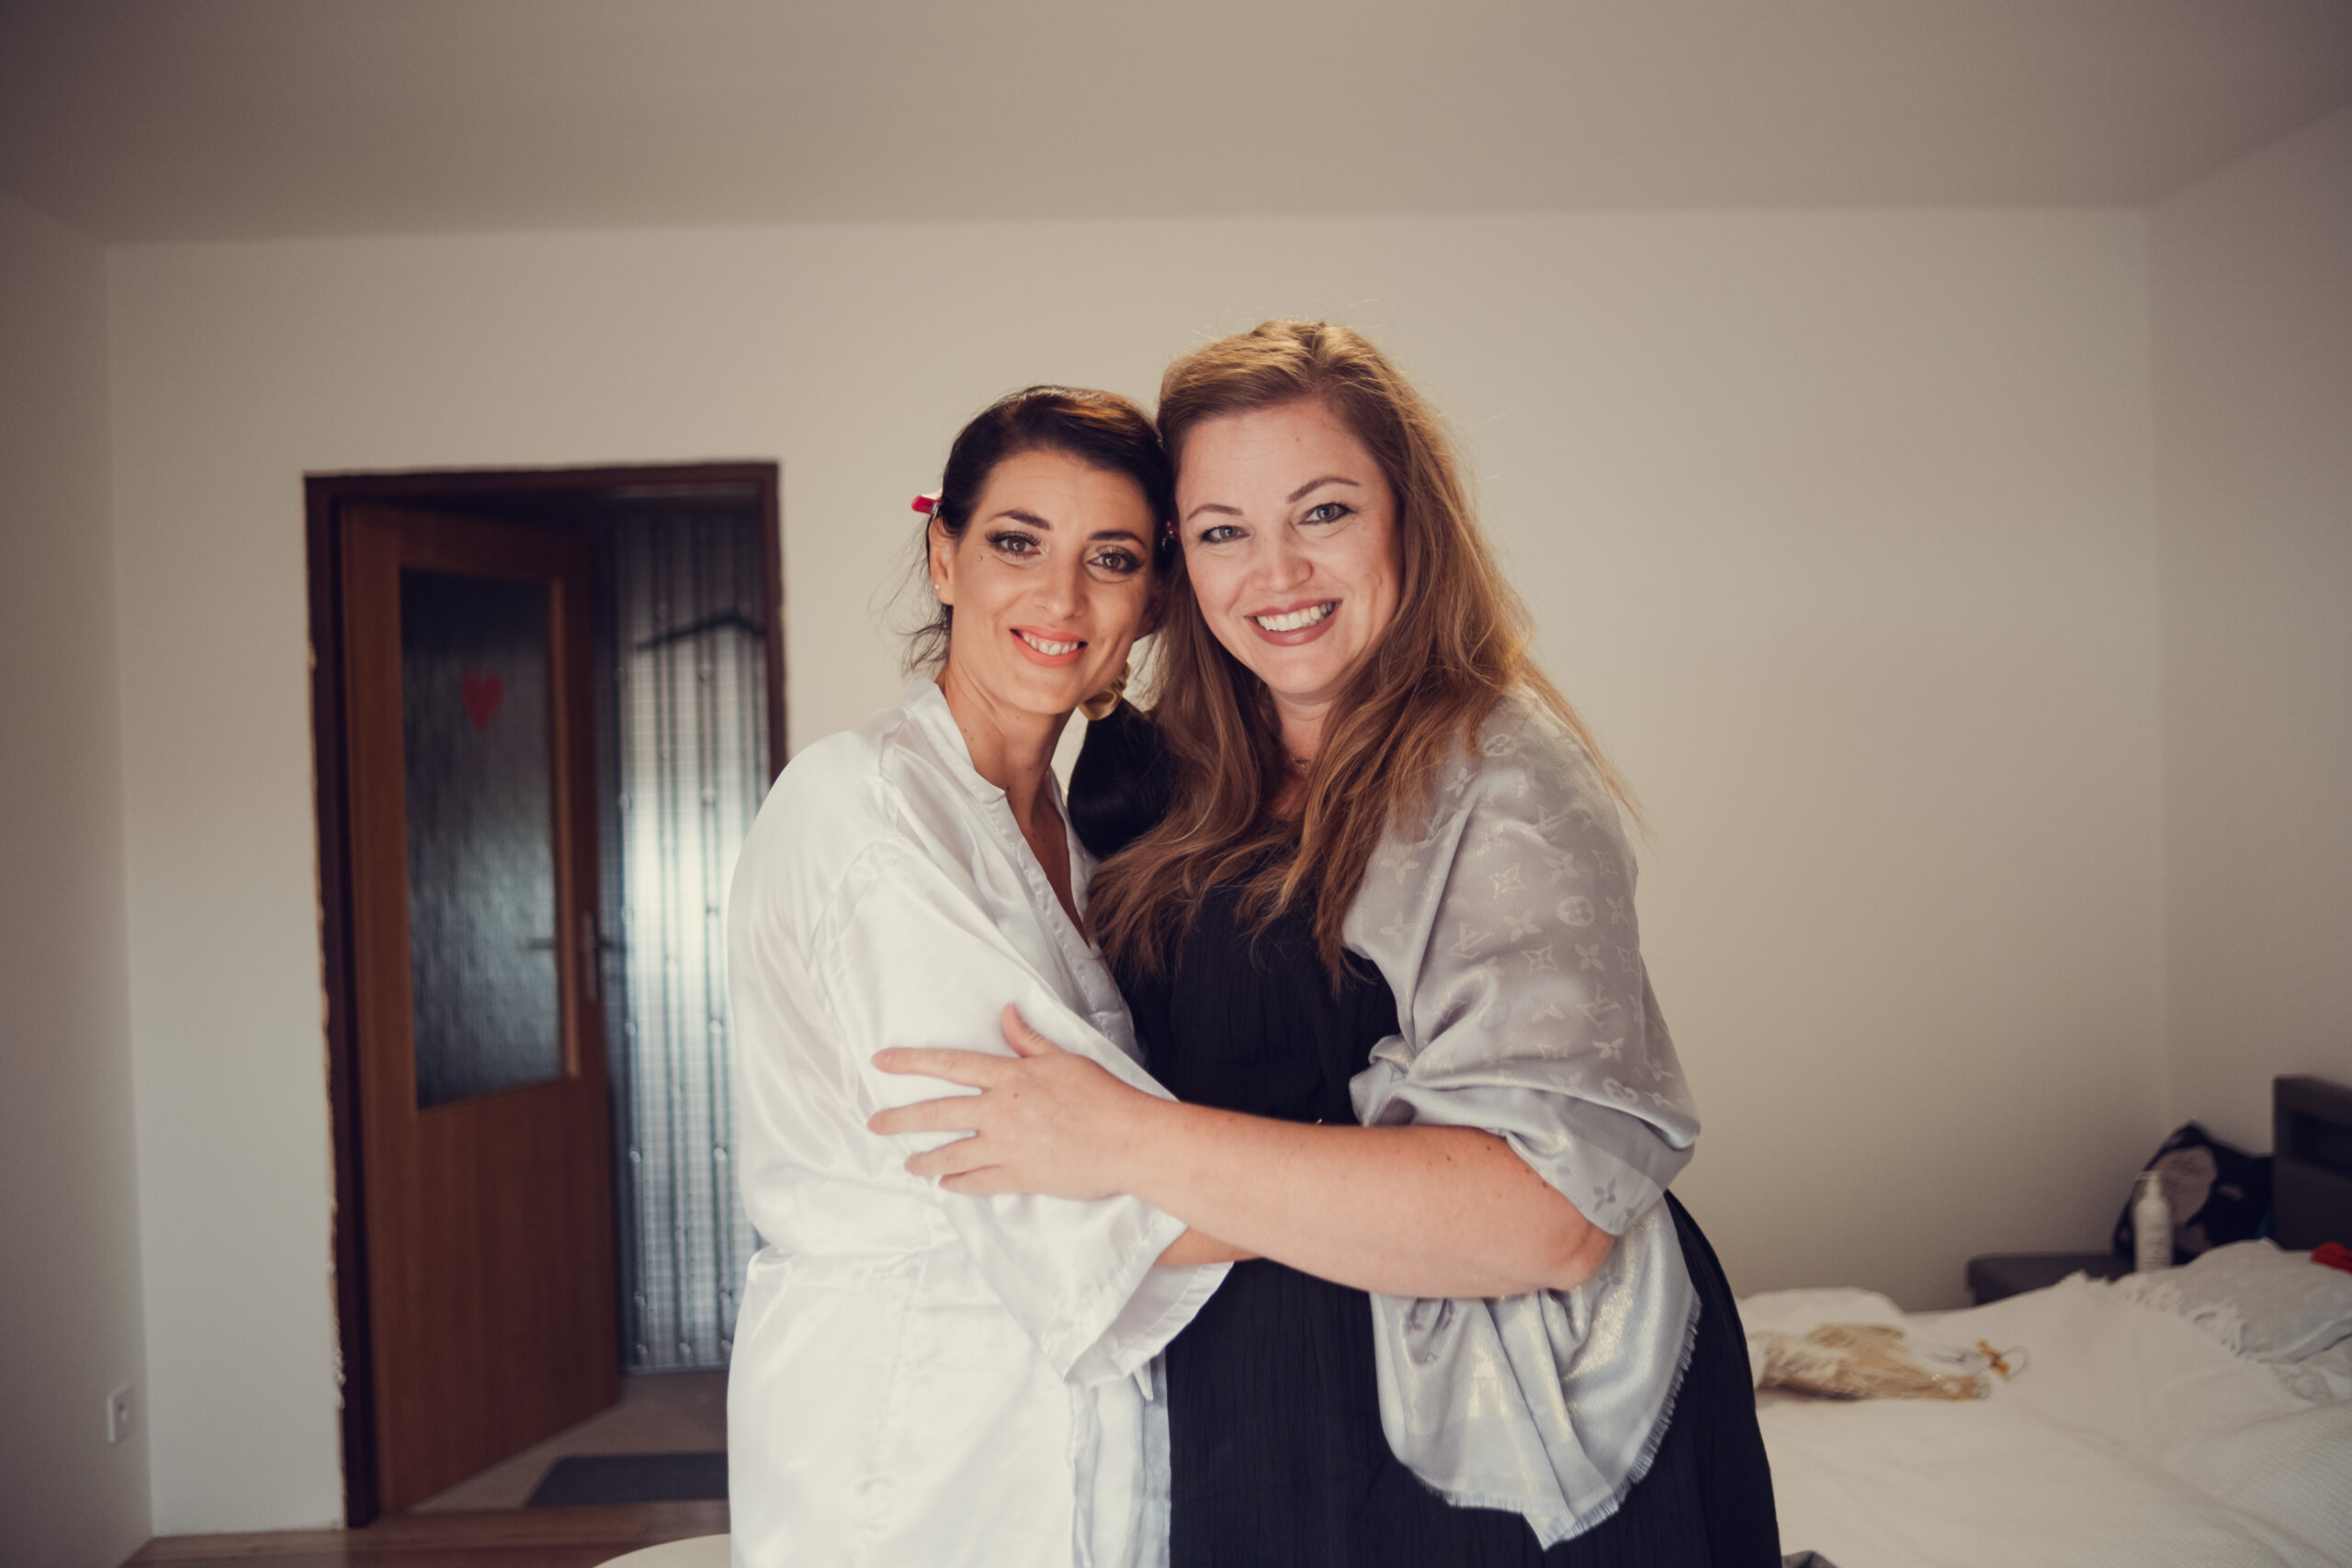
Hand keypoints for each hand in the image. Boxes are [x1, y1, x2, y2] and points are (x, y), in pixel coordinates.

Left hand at [868, 1004, 1154, 1199]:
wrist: (1128, 1141)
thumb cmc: (1102, 1096)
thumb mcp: (1064, 1059)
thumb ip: (1028, 1041)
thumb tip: (1006, 1014)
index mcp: (1010, 1077)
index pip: (949, 1065)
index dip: (912, 1062)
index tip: (881, 1062)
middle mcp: (1001, 1111)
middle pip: (937, 1113)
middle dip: (900, 1119)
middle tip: (875, 1124)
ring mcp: (1007, 1147)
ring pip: (951, 1154)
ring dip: (925, 1159)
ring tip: (910, 1164)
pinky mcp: (1020, 1177)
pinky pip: (978, 1183)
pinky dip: (958, 1184)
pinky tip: (946, 1186)